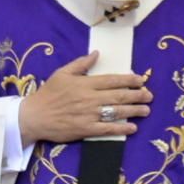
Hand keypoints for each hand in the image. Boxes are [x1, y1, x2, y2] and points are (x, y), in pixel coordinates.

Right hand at [19, 52, 152, 146]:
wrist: (35, 116)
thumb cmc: (48, 94)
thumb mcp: (62, 73)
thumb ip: (81, 64)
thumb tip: (97, 53)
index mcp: (85, 83)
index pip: (112, 80)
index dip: (129, 80)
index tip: (141, 80)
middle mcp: (90, 98)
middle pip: (119, 96)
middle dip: (137, 95)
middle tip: (149, 96)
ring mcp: (89, 115)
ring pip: (116, 112)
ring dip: (134, 111)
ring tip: (146, 110)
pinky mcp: (86, 129)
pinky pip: (107, 129)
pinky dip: (121, 128)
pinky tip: (132, 127)